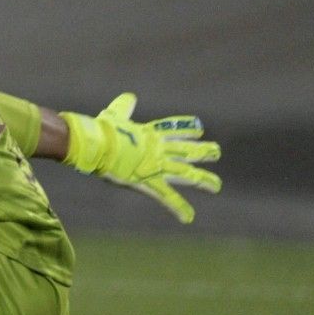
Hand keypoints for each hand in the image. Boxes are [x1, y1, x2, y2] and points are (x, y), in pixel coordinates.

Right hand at [62, 93, 221, 222]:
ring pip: (186, 174)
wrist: (97, 144)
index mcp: (150, 134)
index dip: (187, 128)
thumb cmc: (103, 130)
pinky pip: (167, 197)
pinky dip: (178, 208)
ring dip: (202, 180)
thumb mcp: (115, 115)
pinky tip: (188, 218)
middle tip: (216, 152)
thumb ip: (124, 107)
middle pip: (187, 150)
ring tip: (216, 186)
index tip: (199, 128)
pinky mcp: (149, 181)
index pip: (173, 129)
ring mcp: (157, 166)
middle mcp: (159, 150)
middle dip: (203, 152)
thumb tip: (130, 96)